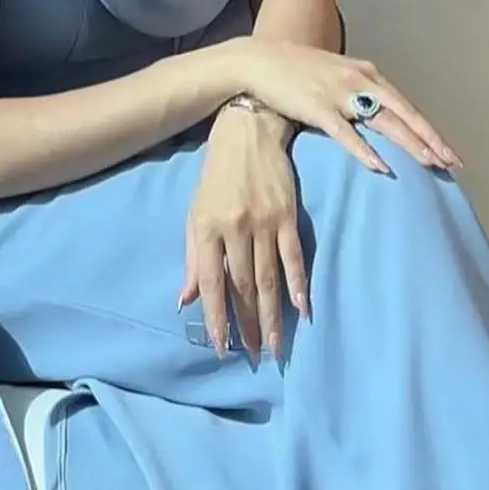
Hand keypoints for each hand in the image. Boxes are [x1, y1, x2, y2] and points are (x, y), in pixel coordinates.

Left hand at [177, 107, 306, 359]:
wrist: (248, 133)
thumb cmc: (216, 177)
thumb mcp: (195, 214)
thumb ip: (193, 259)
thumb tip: (186, 300)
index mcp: (206, 229)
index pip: (212, 283)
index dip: (216, 318)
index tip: (221, 347)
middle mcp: (235, 229)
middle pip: (243, 286)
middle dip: (247, 325)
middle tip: (252, 355)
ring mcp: (264, 223)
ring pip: (269, 278)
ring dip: (273, 315)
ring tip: (275, 345)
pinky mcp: (287, 216)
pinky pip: (293, 256)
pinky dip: (298, 284)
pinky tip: (302, 308)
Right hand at [225, 38, 462, 176]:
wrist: (260, 61)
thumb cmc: (297, 72)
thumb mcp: (337, 77)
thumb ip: (359, 94)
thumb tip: (378, 118)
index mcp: (367, 75)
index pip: (407, 107)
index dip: (429, 131)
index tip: (449, 153)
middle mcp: (360, 81)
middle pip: (404, 115)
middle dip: (430, 141)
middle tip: (452, 163)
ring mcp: (340, 93)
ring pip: (384, 122)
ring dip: (410, 144)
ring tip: (431, 164)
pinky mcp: (318, 107)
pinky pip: (346, 133)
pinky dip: (365, 150)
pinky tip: (381, 167)